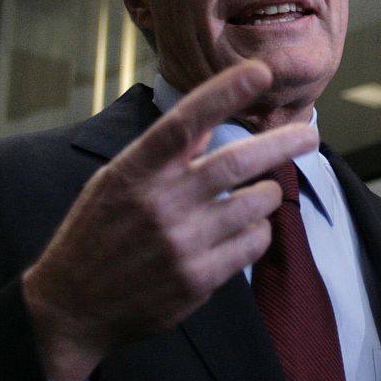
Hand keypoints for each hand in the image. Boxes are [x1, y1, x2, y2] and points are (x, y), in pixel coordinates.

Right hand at [22, 61, 318, 380]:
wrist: (71, 309)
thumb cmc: (95, 236)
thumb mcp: (114, 183)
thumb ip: (161, 155)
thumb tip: (207, 122)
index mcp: (134, 172)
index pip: (183, 122)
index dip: (224, 93)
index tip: (259, 72)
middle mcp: (159, 204)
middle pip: (236, 162)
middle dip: (281, 143)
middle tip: (309, 133)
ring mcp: (181, 243)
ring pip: (254, 204)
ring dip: (266, 194)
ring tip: (260, 193)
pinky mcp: (198, 279)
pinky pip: (252, 244)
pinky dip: (258, 231)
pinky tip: (247, 229)